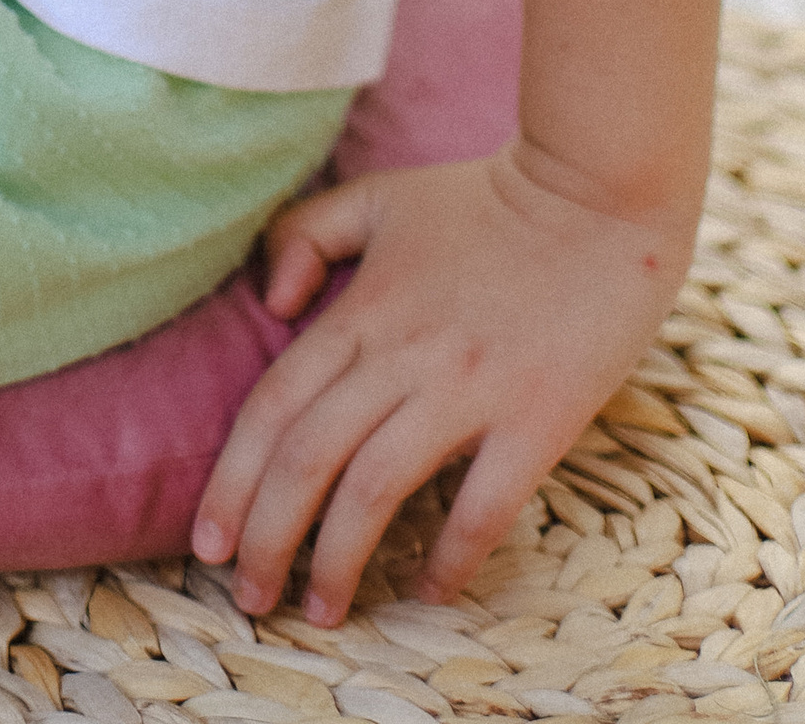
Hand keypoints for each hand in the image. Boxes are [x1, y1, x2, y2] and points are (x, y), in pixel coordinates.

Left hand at [192, 145, 697, 625]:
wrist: (595, 192)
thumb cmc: (485, 199)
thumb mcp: (378, 198)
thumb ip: (305, 233)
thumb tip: (270, 303)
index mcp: (361, 310)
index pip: (273, 408)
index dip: (233, 480)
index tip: (209, 544)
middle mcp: (402, 356)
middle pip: (310, 458)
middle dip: (267, 538)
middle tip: (248, 599)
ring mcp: (469, 390)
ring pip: (378, 490)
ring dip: (339, 560)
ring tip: (319, 611)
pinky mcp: (537, 419)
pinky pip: (483, 505)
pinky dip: (451, 556)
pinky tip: (429, 589)